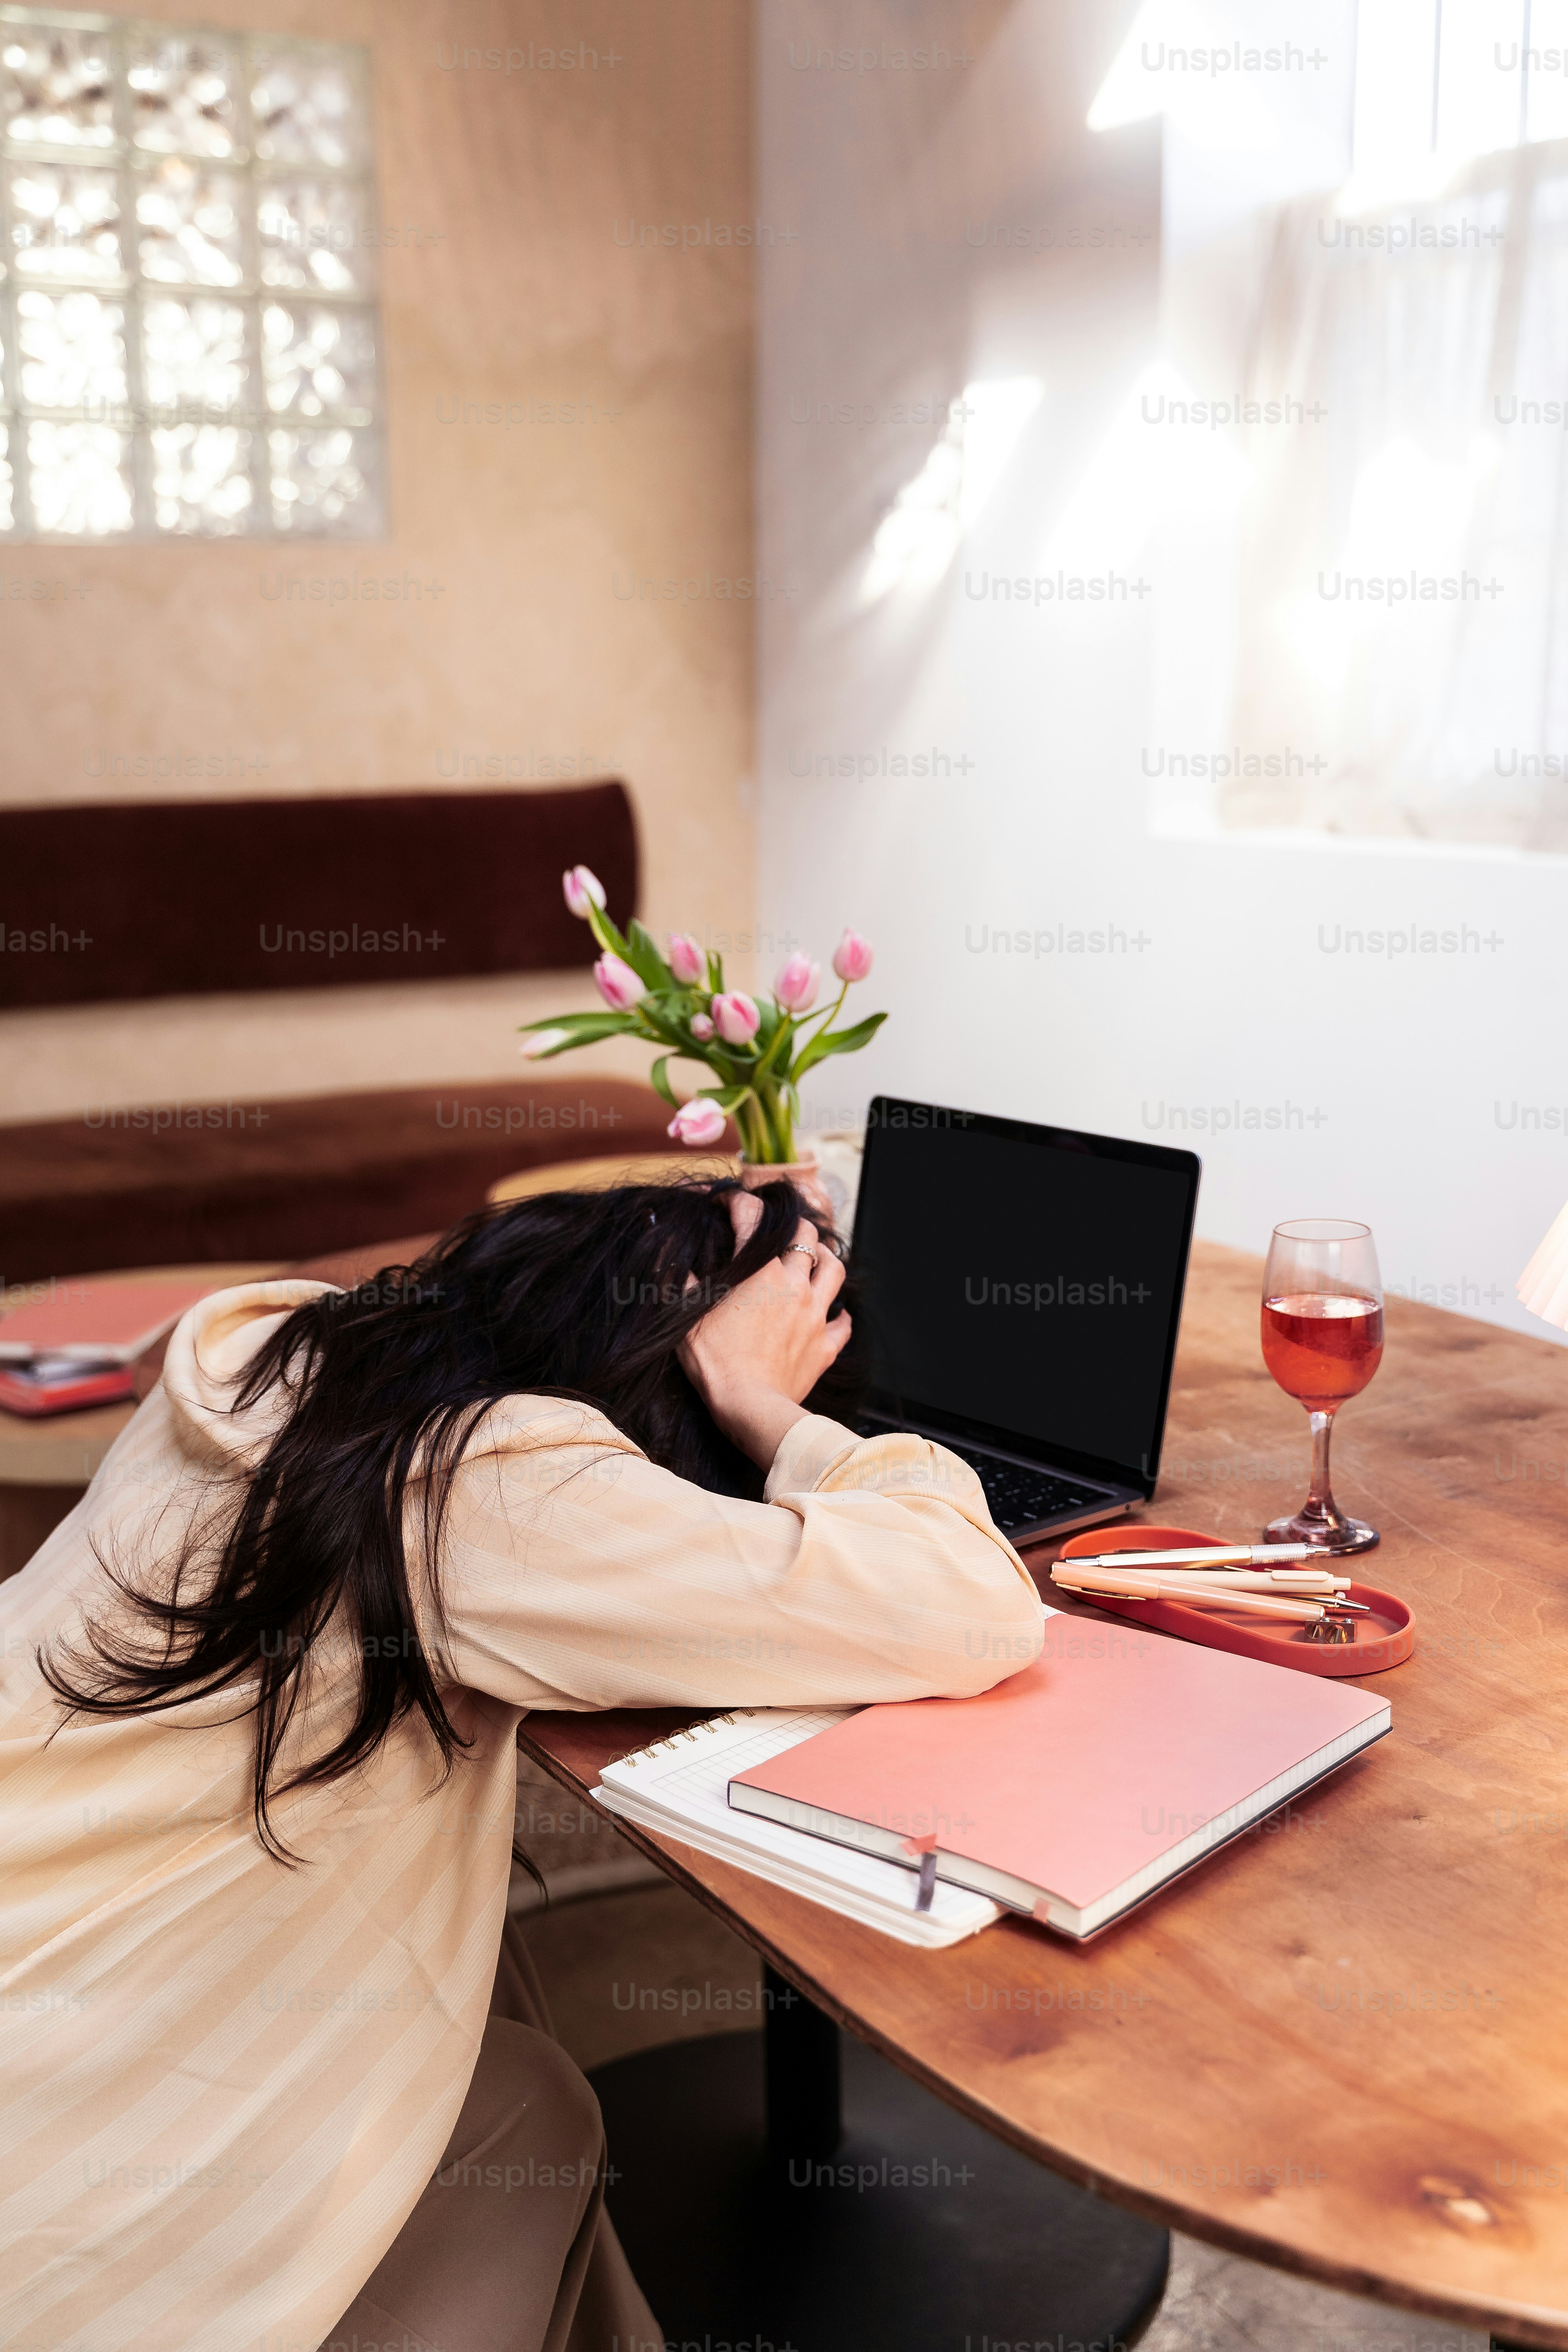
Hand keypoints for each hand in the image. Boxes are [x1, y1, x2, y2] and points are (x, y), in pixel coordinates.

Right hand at [679, 1191, 851, 1467]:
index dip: (735, 1202)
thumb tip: (671, 1257)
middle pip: (805, 1236)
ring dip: (825, 1259)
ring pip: (834, 1270)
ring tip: (815, 1258)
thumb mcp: (687, 1317)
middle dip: (792, 1226)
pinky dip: (840, 1316)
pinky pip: (843, 1325)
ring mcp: (814, 1315)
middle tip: (778, 1229)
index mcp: (760, 1271)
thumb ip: (681, 1280)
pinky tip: (836, 1314)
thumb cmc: (715, 1362)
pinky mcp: (824, 1346)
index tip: (725, 1203)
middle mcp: (794, 1285)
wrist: (749, 1407)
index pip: (751, 1216)